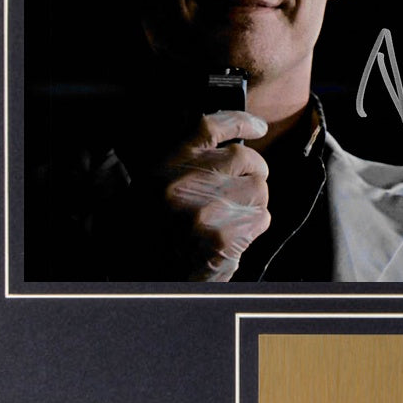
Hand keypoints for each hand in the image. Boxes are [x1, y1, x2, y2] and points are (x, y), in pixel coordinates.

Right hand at [156, 110, 270, 280]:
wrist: (142, 282)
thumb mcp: (153, 187)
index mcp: (165, 165)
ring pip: (258, 189)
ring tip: (228, 220)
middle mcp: (185, 182)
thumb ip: (186, 164)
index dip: (240, 121)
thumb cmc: (151, 236)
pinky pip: (260, 217)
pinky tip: (232, 237)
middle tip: (238, 194)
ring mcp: (205, 209)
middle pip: (245, 158)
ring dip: (253, 203)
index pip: (210, 126)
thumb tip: (231, 146)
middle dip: (251, 173)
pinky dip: (254, 226)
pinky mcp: (223, 236)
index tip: (258, 126)